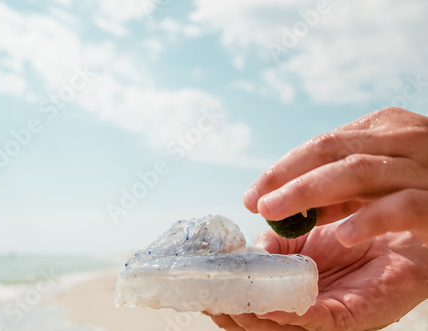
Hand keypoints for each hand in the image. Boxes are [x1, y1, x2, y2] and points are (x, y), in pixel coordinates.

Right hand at [209, 224, 427, 329]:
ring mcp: (325, 315)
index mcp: (290, 291)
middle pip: (260, 323)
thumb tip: (250, 252)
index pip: (252, 302)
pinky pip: (314, 320)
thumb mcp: (302, 236)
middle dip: (232, 316)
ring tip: (230, 306)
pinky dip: (289, 314)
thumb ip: (274, 247)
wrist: (399, 231)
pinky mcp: (349, 317)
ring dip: (253, 318)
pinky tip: (269, 306)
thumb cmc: (350, 234)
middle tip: (210, 303)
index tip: (202, 289)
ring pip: (281, 327)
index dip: (226, 299)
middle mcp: (305, 308)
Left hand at [243, 107, 427, 246]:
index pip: (321, 144)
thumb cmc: (421, 189)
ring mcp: (424, 167)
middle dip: (287, 176)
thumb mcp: (375, 181)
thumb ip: (336, 189)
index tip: (252, 192)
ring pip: (358, 171)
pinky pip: (404, 206)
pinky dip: (372, 219)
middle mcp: (403, 139)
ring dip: (311, 191)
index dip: (282, 168)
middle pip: (331, 150)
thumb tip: (282, 202)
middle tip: (256, 201)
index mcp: (383, 129)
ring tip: (276, 210)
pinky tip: (344, 234)